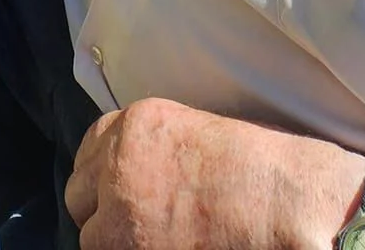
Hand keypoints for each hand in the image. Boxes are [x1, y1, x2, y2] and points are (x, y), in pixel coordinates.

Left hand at [65, 98, 364, 249]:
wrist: (286, 203)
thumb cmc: (261, 171)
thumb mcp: (196, 136)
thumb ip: (154, 151)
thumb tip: (139, 179)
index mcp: (136, 126)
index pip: (88, 149)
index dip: (102, 175)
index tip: (114, 190)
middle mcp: (118, 165)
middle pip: (78, 196)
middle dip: (100, 212)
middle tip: (132, 226)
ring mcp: (121, 212)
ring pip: (92, 240)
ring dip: (115, 244)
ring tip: (154, 243)